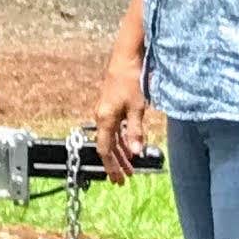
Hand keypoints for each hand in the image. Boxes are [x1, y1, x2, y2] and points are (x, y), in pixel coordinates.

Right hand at [92, 62, 149, 179]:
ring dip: (120, 154)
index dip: (111, 166)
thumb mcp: (137, 108)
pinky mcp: (111, 107)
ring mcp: (105, 112)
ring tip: (130, 167)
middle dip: (116, 164)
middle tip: (123, 179)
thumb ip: (135, 131)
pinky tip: (129, 147)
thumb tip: (136, 153)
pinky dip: (121, 141)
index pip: (105, 150)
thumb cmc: (130, 81)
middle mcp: (102, 117)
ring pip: (111, 139)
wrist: (125, 59)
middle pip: (107, 147)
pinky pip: (113, 130)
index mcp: (105, 119)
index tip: (118, 179)